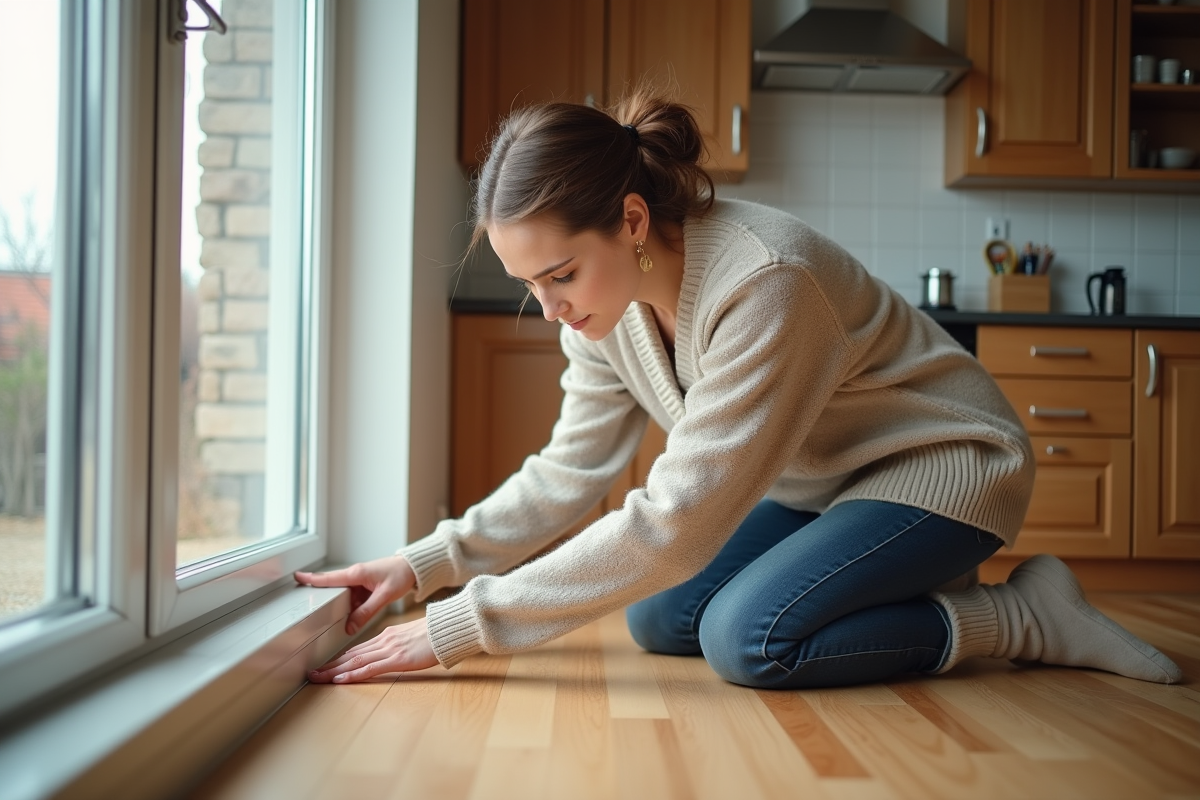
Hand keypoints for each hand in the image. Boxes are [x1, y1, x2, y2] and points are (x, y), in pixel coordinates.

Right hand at [294, 555, 415, 635]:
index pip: (329, 578)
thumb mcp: (383, 596)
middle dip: (321, 594)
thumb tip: (350, 627)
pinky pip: (353, 596)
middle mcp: (355, 574)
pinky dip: (351, 605)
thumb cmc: (401, 575)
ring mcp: (360, 579)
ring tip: (334, 614)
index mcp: (356, 573)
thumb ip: (366, 612)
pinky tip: (353, 614)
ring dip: (340, 604)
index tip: (296, 576)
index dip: (311, 579)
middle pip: (332, 587)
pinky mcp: (365, 584)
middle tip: (306, 602)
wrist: (413, 567)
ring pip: (343, 594)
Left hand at [308, 616, 438, 682]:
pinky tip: (340, 679)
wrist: (449, 628)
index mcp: (387, 636)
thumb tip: (396, 651)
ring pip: (355, 661)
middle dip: (330, 665)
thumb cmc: (437, 633)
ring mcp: (389, 650)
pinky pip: (370, 669)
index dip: (340, 658)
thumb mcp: (414, 637)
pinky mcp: (398, 660)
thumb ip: (401, 644)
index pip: (358, 649)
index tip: (327, 666)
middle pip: (351, 655)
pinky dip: (352, 675)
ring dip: (334, 670)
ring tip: (317, 677)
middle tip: (313, 673)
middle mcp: (384, 641)